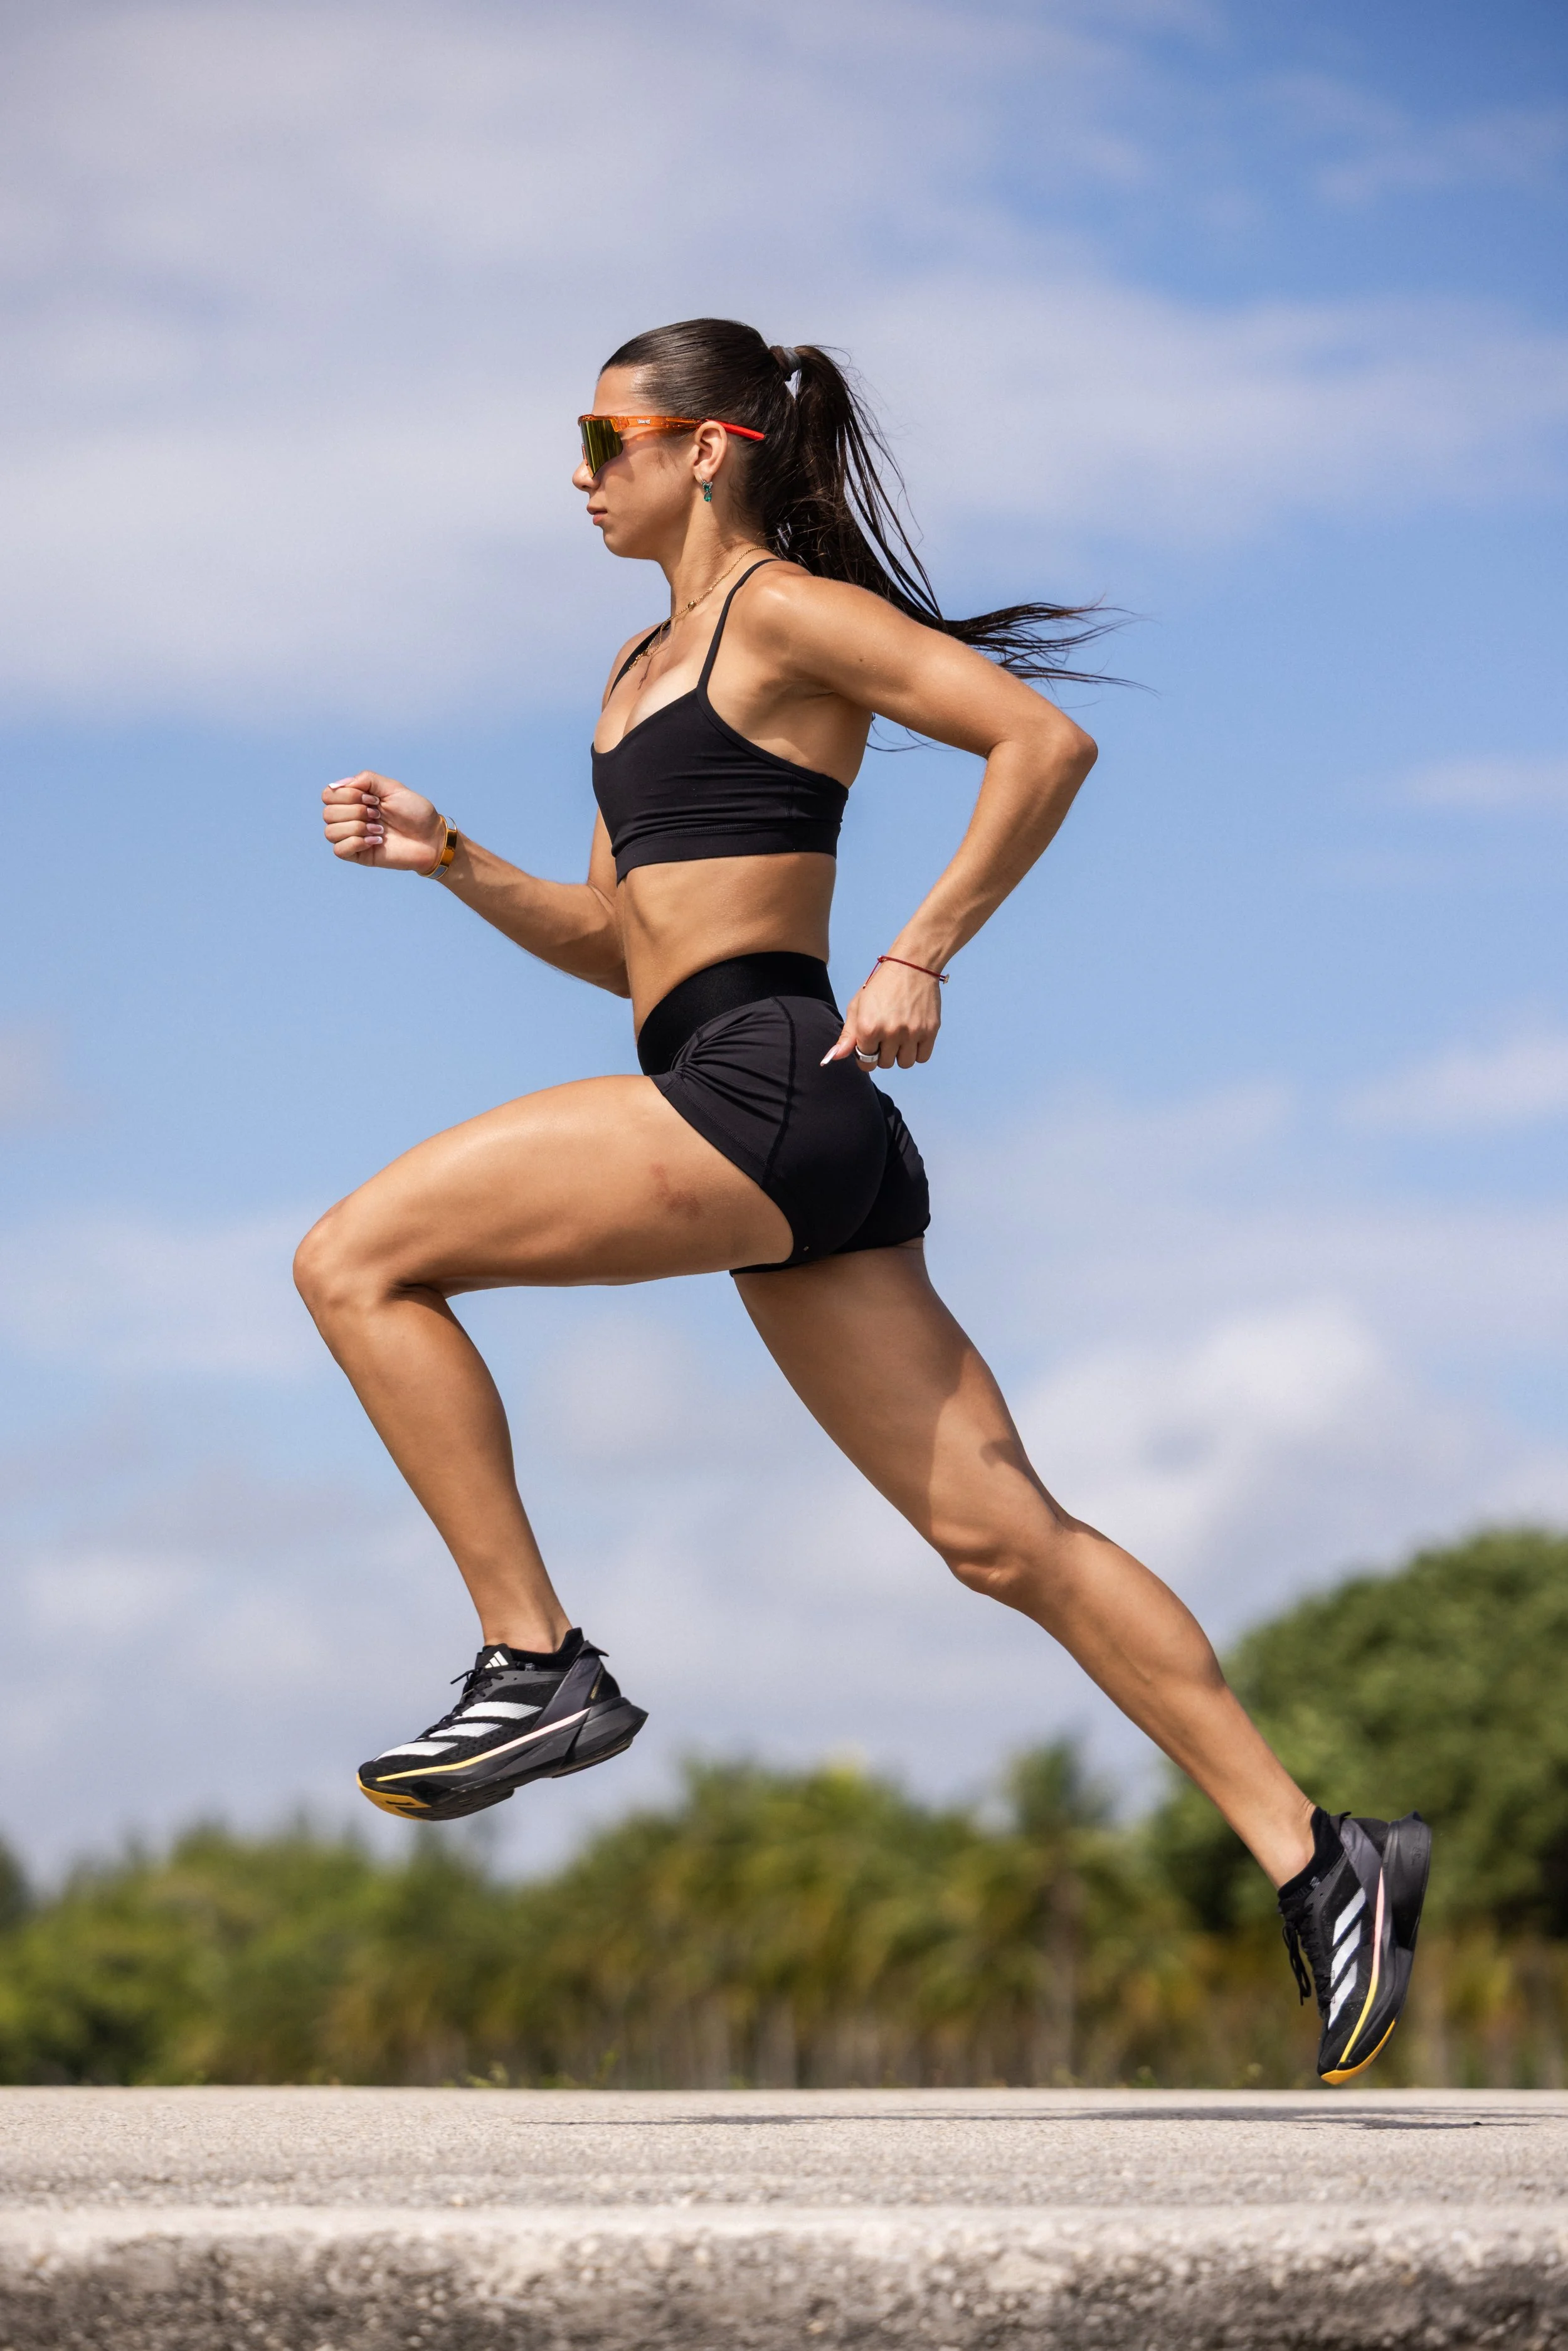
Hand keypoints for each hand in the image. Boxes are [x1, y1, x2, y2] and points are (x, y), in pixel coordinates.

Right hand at [321, 771, 442, 871]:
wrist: (431, 838)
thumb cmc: (415, 812)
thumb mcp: (392, 787)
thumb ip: (365, 779)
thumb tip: (335, 785)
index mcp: (355, 800)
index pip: (328, 795)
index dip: (347, 795)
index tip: (373, 798)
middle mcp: (350, 818)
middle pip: (328, 813)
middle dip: (355, 811)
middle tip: (378, 814)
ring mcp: (353, 837)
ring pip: (330, 832)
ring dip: (356, 827)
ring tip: (379, 830)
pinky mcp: (359, 855)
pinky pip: (338, 850)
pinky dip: (356, 843)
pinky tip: (376, 841)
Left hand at [821, 956, 942, 1070]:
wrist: (911, 966)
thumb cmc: (881, 986)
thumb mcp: (857, 1007)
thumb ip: (847, 1035)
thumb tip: (833, 1058)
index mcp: (868, 1027)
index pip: (866, 1062)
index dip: (866, 1054)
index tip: (871, 1044)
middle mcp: (890, 1032)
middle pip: (885, 1064)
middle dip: (883, 1053)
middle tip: (886, 1034)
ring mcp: (912, 1033)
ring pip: (905, 1063)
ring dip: (901, 1054)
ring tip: (900, 1036)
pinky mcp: (930, 1031)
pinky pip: (922, 1057)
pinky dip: (917, 1052)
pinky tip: (913, 1037)